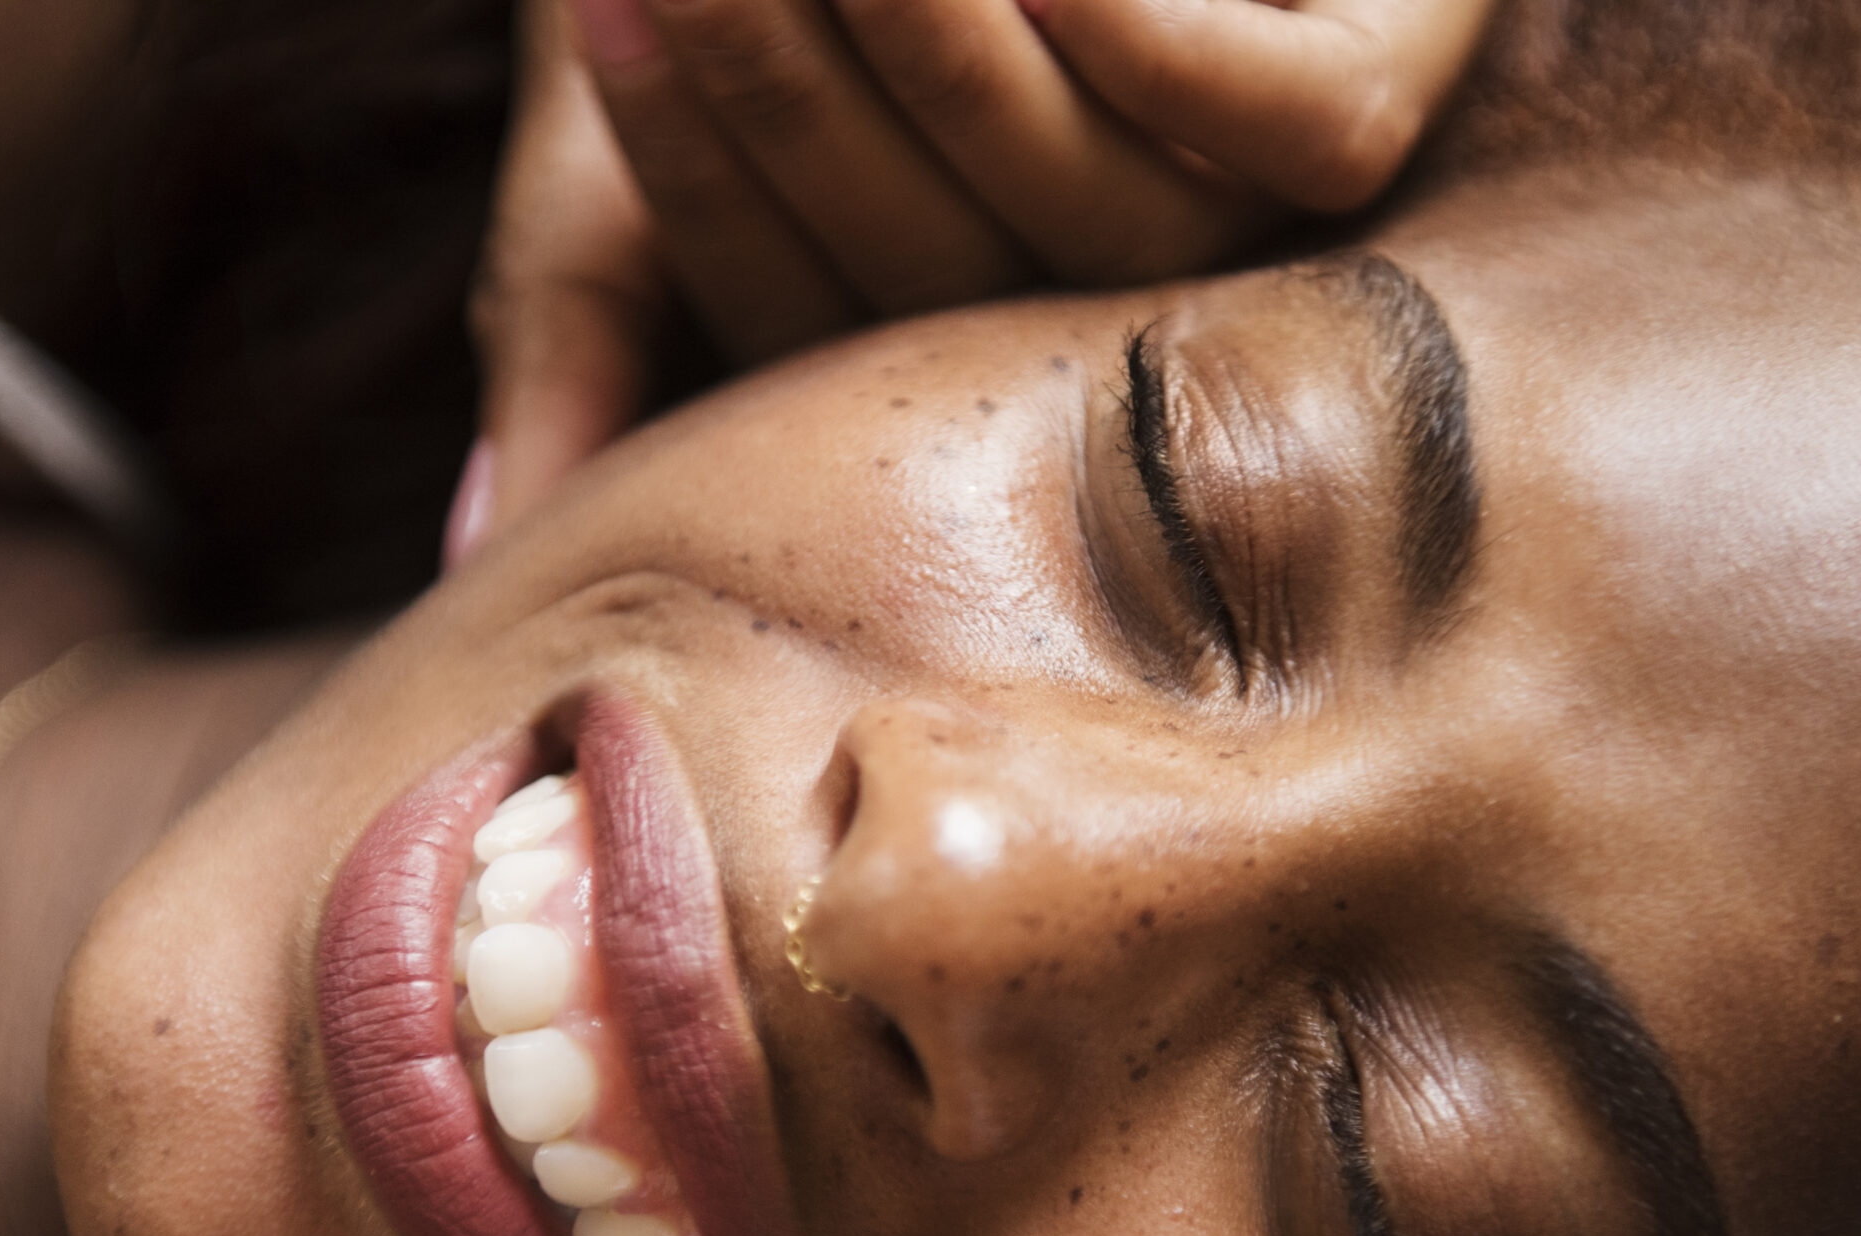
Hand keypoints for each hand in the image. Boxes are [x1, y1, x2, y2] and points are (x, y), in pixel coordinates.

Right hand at [450, 0, 1495, 564]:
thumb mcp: (657, 129)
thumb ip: (587, 320)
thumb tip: (488, 558)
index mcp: (920, 358)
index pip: (811, 328)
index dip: (708, 175)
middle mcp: (1089, 327)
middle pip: (952, 278)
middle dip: (803, 92)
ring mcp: (1242, 234)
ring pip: (1110, 217)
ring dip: (959, 54)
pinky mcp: (1371, 111)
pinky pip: (1292, 132)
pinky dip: (1160, 37)